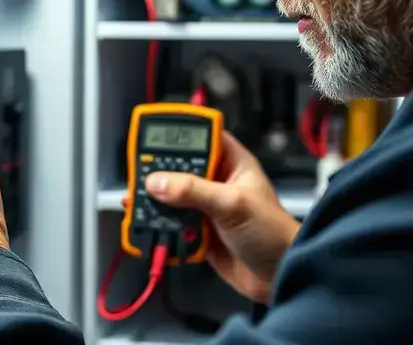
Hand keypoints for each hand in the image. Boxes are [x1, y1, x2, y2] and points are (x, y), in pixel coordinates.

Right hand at [125, 131, 299, 302]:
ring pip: (174, 197)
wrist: (279, 276)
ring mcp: (208, 207)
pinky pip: (174, 223)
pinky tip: (142, 223)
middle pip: (181, 168)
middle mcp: (217, 181)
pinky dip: (159, 224)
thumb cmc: (268, 231)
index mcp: (232, 163)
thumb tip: (156, 182)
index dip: (181, 134)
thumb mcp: (231, 204)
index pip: (204, 138)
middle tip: (136, 173)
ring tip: (133, 200)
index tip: (154, 136)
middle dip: (159, 172)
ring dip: (155, 200)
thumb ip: (193, 191)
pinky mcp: (200, 231)